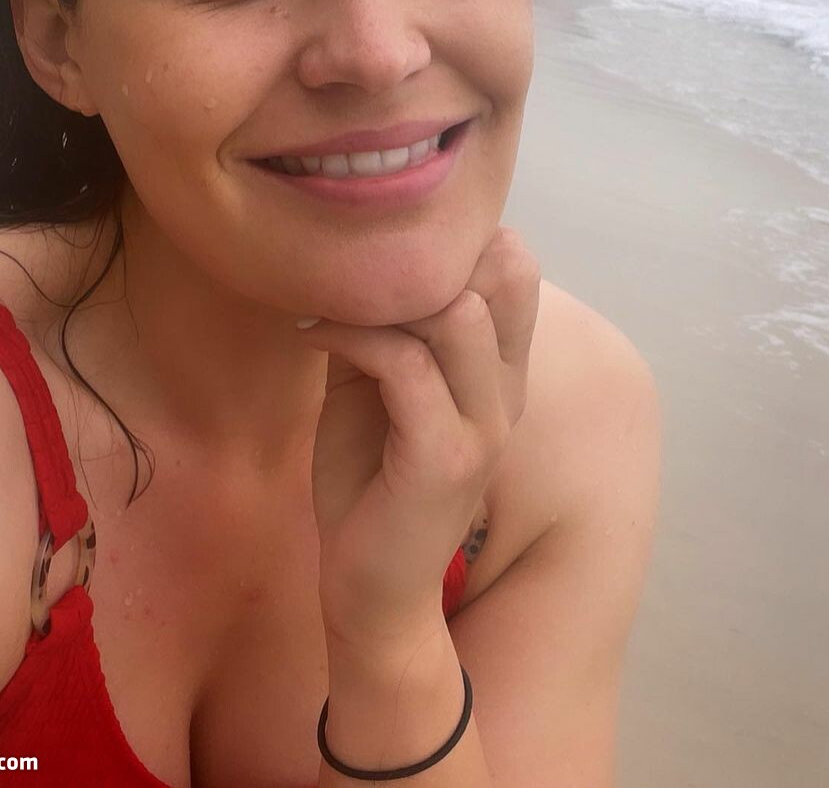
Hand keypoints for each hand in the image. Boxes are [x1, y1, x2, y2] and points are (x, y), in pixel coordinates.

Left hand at [299, 226, 540, 648]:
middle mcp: (506, 391)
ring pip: (459, 313)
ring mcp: (482, 424)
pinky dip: (350, 338)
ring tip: (333, 308)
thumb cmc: (370, 482)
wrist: (372, 589)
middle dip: (425, 258)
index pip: (516, 268)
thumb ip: (385, 327)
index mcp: (498, 372)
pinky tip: (312, 338)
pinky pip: (405, 364)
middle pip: (506, 273)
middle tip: (357, 272)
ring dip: (383, 298)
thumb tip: (353, 262)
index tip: (382, 247)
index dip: (457, 239)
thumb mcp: (378, 388)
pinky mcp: (444, 456)